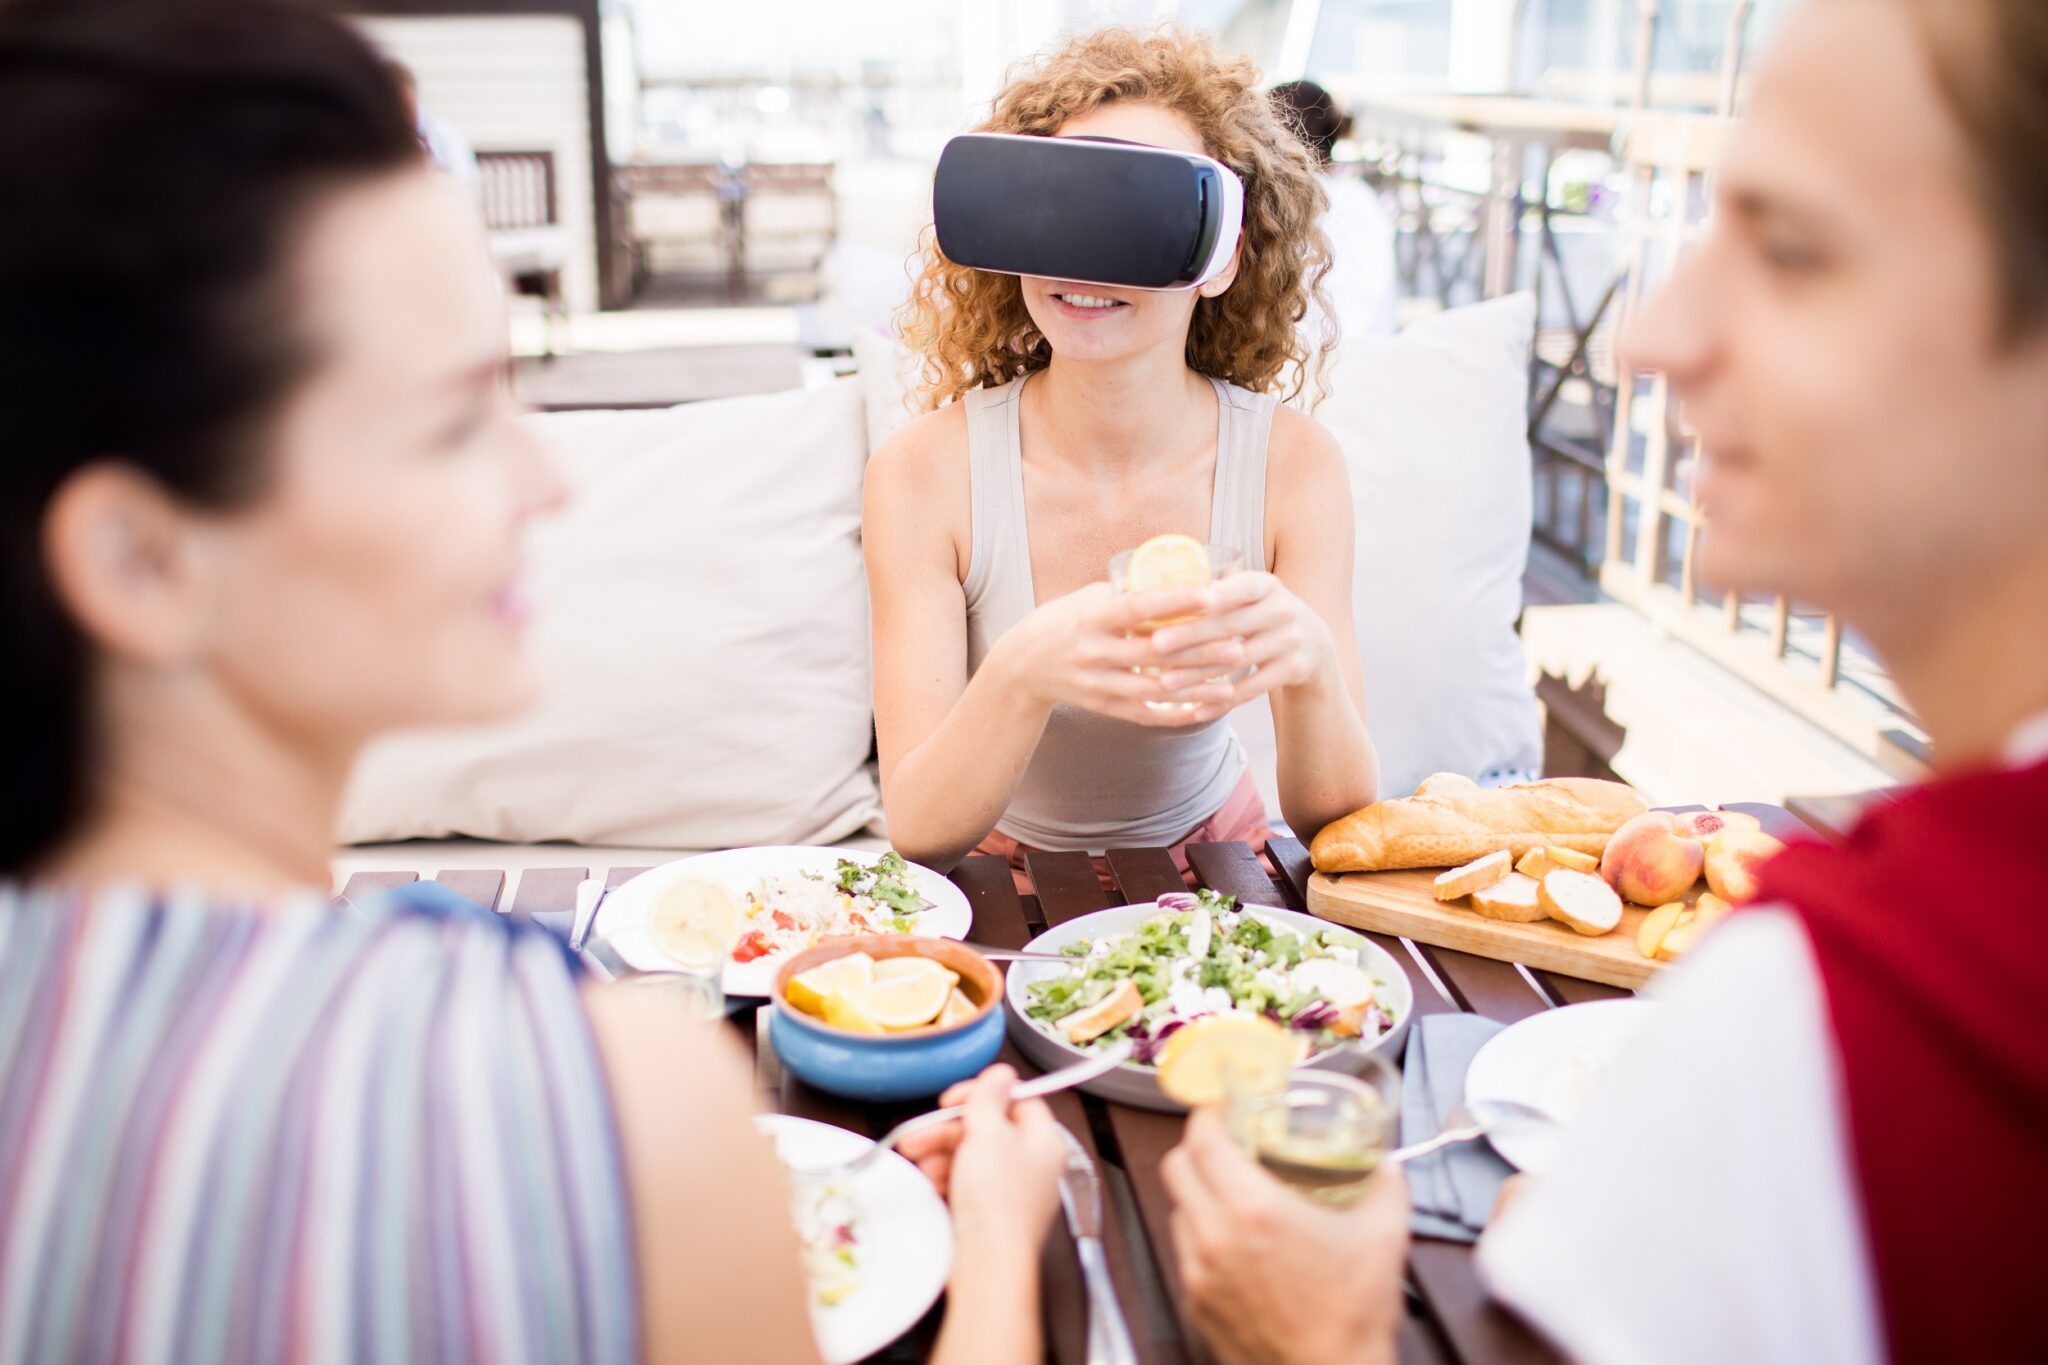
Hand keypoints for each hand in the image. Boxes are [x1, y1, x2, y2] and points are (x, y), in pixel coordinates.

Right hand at [899, 1064, 1067, 1249]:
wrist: (987, 1263)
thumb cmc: (996, 1200)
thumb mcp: (989, 1134)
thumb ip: (990, 1098)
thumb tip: (1001, 1072)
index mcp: (1044, 1140)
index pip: (1018, 1100)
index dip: (984, 1094)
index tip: (954, 1098)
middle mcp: (1032, 1163)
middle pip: (989, 1128)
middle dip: (949, 1128)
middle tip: (919, 1133)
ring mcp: (1012, 1189)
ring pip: (972, 1155)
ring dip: (941, 1153)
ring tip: (919, 1161)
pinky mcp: (991, 1211)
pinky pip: (966, 1182)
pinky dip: (946, 1177)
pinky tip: (930, 1181)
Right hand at [996, 581, 1245, 725]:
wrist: (1020, 667)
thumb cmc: (1060, 623)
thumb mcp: (1085, 600)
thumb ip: (1125, 593)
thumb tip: (1175, 578)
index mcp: (1090, 618)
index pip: (1138, 607)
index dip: (1176, 601)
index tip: (1212, 594)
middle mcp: (1093, 653)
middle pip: (1154, 654)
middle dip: (1199, 650)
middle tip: (1238, 644)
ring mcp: (1098, 684)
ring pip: (1155, 690)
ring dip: (1195, 687)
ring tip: (1230, 682)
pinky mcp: (1103, 708)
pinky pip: (1146, 715)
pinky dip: (1177, 714)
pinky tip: (1206, 708)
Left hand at [1148, 572, 1336, 707]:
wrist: (1314, 641)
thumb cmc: (1261, 613)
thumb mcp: (1251, 594)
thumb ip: (1217, 589)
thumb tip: (1157, 586)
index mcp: (1266, 585)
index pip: (1243, 586)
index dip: (1220, 592)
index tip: (1191, 598)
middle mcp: (1283, 610)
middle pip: (1232, 625)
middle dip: (1191, 635)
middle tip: (1155, 645)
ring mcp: (1291, 641)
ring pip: (1238, 660)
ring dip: (1199, 673)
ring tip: (1164, 682)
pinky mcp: (1293, 670)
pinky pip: (1252, 689)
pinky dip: (1222, 701)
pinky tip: (1194, 710)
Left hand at [1160, 1107, 1408, 1364]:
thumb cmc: (1352, 1318)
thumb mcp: (1384, 1236)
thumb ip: (1386, 1185)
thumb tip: (1385, 1163)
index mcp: (1254, 1210)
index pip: (1202, 1138)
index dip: (1208, 1114)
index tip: (1223, 1109)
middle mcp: (1215, 1236)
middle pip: (1176, 1165)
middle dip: (1198, 1147)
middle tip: (1227, 1144)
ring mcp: (1199, 1272)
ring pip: (1178, 1208)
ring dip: (1199, 1192)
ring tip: (1235, 1195)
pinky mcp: (1196, 1302)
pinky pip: (1185, 1250)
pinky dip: (1202, 1235)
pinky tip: (1238, 1242)